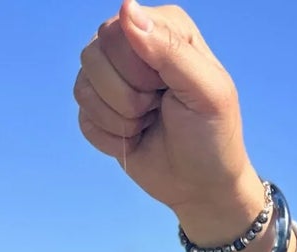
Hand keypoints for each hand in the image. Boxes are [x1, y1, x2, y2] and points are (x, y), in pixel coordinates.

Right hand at [74, 1, 264, 240]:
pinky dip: (112, 138)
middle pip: (93, 56)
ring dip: (121, 119)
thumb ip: (171, 49)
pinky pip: (83, 117)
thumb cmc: (213, 137)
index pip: (117, 31)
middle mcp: (132, 42)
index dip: (138, 70)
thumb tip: (126, 9)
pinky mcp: (98, 108)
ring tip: (149, 123)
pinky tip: (136, 139)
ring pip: (83, 87)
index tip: (168, 90)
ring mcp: (111, 75)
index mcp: (163, 27)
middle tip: (159, 109)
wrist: (203, 187)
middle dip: (128, 96)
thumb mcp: (208, 93)